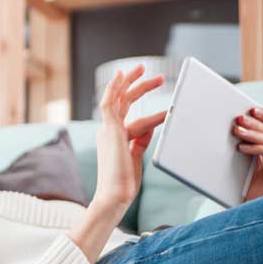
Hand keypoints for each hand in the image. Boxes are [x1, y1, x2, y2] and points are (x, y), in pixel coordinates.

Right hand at [91, 64, 167, 216]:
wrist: (115, 195)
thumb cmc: (124, 182)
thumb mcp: (136, 156)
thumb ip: (141, 140)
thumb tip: (152, 125)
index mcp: (114, 137)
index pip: (126, 112)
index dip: (140, 100)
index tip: (155, 91)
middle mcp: (108, 131)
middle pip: (122, 101)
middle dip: (136, 85)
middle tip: (150, 72)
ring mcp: (107, 130)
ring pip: (116, 98)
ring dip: (129, 82)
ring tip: (142, 68)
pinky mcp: (110, 130)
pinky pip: (109, 104)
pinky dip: (113, 88)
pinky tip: (121, 75)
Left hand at [236, 107, 262, 200]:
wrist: (242, 206)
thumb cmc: (235, 183)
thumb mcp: (232, 159)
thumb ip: (232, 143)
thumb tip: (218, 126)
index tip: (250, 108)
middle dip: (254, 123)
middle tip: (238, 119)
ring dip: (252, 134)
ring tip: (237, 131)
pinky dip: (257, 148)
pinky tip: (242, 147)